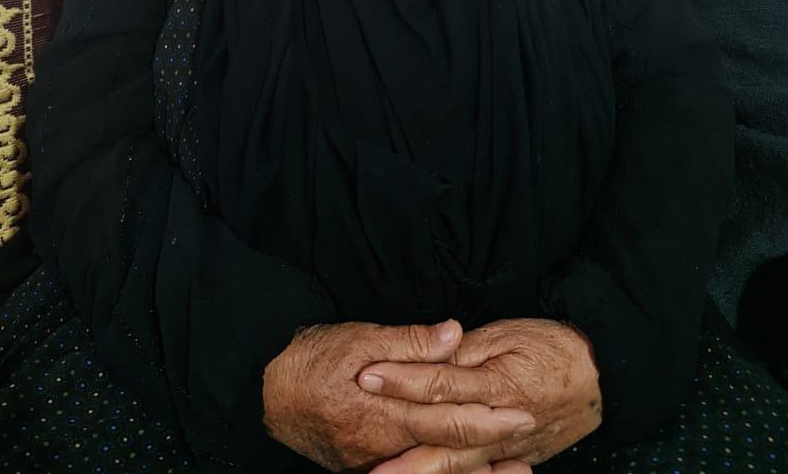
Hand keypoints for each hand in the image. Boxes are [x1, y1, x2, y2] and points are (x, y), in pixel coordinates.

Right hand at [263, 318, 538, 471]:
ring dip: (475, 473)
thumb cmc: (312, 358)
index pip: (447, 419)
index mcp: (385, 413)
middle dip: (491, 451)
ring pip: (433, 471)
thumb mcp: (358, 337)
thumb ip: (407, 341)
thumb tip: (452, 335)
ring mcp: (374, 463)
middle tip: (529, 444)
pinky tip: (466, 473)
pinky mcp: (365, 467)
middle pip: (447, 453)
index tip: (521, 413)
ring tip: (514, 471)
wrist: (266, 391)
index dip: (487, 419)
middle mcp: (383, 447)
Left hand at [357, 318, 601, 471]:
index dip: (402, 380)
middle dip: (402, 451)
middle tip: (367, 459)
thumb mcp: (508, 334)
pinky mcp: (512, 461)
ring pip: (458, 469)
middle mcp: (499, 424)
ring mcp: (506, 450)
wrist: (601, 374)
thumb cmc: (551, 346)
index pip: (440, 383)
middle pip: (443, 441)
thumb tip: (434, 349)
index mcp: (496, 385)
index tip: (367, 375)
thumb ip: (467, 349)